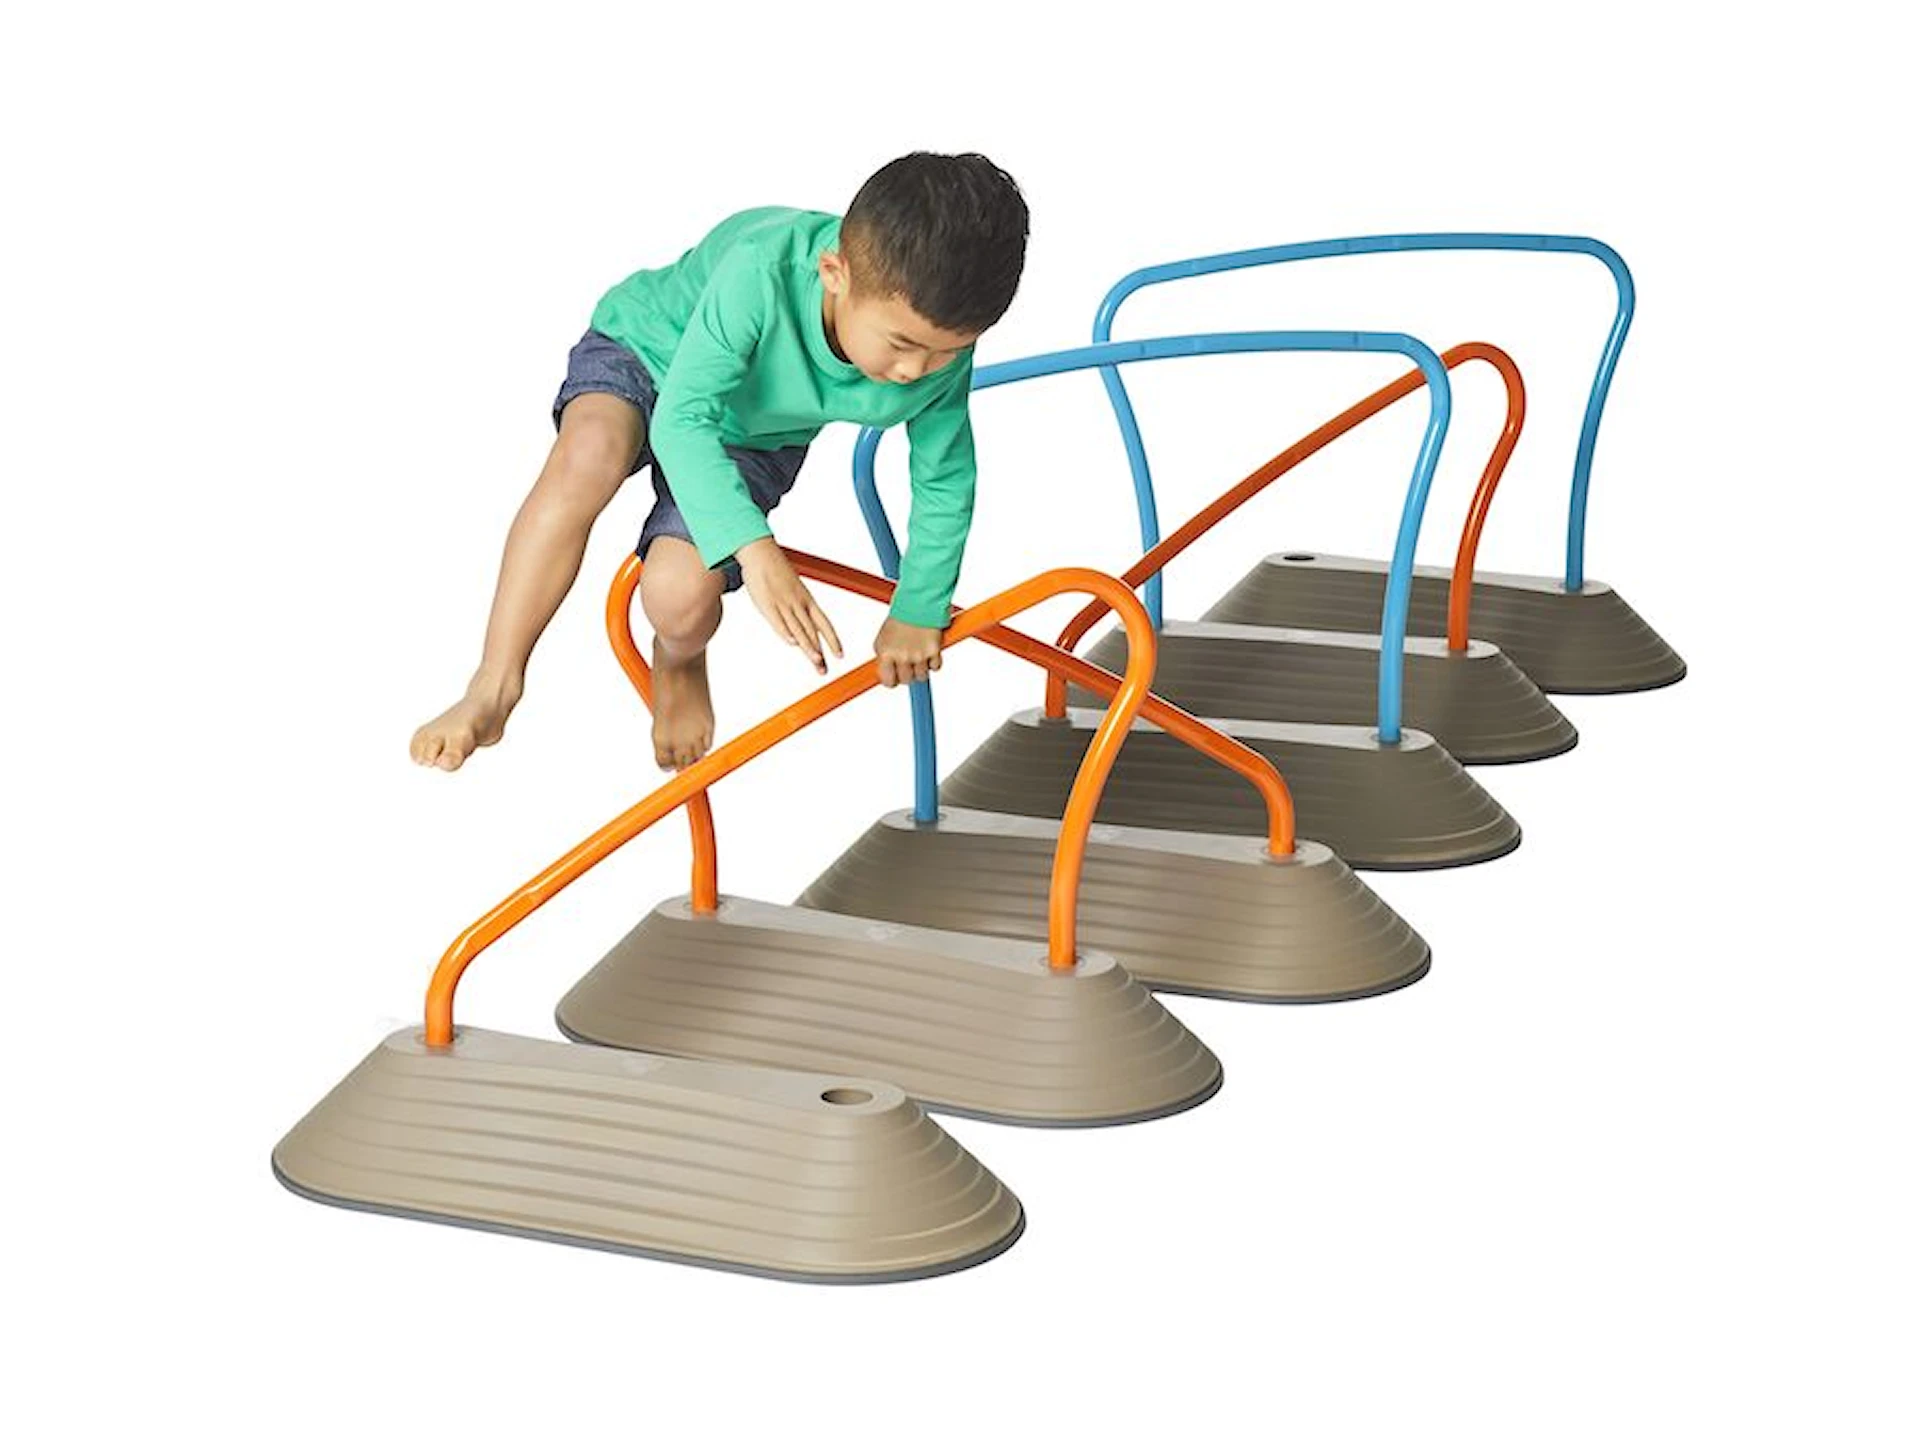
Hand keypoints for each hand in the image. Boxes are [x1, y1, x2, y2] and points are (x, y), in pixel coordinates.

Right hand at [736, 538, 842, 674]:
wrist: (761, 554)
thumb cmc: (776, 572)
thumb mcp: (793, 590)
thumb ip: (798, 610)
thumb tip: (798, 633)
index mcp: (807, 599)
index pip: (824, 623)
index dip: (833, 640)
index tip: (840, 655)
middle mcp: (798, 603)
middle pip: (812, 632)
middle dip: (819, 653)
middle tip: (824, 670)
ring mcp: (783, 604)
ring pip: (799, 629)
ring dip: (808, 647)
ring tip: (816, 662)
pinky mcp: (767, 604)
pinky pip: (778, 621)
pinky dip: (786, 633)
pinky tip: (793, 643)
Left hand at [874, 616, 943, 686]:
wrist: (917, 604)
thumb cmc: (899, 620)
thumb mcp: (883, 639)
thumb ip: (884, 658)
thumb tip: (886, 674)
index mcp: (886, 654)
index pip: (888, 682)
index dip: (892, 680)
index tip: (894, 677)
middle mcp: (902, 657)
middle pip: (906, 681)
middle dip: (907, 674)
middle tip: (908, 663)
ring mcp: (919, 655)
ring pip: (921, 676)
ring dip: (921, 669)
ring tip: (918, 656)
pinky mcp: (934, 651)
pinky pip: (935, 667)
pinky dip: (934, 662)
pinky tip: (928, 651)